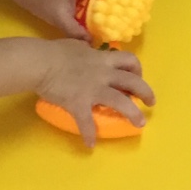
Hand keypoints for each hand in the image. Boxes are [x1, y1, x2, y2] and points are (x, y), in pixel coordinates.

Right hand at [37, 40, 155, 146]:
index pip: (129, 60)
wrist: (40, 63)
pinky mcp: (79, 103)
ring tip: (140, 123)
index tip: (138, 76)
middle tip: (150, 102)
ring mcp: (93, 89)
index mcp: (103, 59)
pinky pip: (86, 122)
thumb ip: (87, 50)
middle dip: (145, 92)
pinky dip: (89, 134)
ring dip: (133, 113)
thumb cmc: (55, 51)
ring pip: (121, 101)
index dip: (138, 69)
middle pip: (133, 81)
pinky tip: (90, 144)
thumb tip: (89, 49)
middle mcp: (103, 73)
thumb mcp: (77, 45)